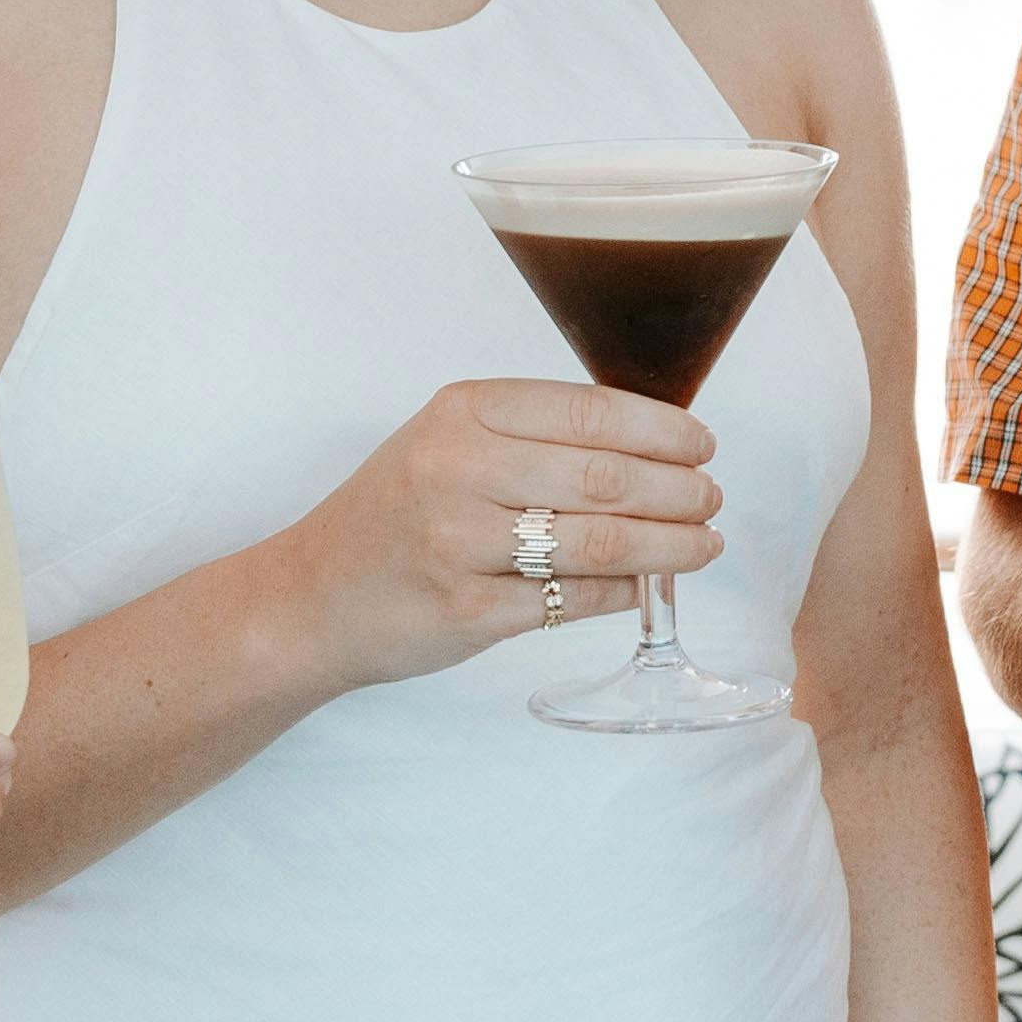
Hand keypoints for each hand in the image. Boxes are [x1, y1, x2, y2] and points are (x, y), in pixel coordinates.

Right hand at [272, 380, 722, 694]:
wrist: (309, 597)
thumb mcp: (446, 443)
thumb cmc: (394, 513)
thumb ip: (531, 434)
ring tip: (703, 544)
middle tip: (711, 499)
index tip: (702, 444)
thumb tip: (651, 443)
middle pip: (606, 476)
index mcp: (462, 412)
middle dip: (679, 490)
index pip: (589, 410)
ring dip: (668, 546)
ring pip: (599, 542)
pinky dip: (622, 594)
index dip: (662, 429)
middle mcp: (458, 468)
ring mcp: (460, 542)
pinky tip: (648, 587)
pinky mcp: (466, 610)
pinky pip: (571, 601)